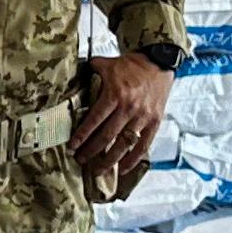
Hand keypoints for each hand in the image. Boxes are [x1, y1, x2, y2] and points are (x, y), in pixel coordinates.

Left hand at [74, 54, 172, 188]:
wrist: (159, 62)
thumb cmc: (132, 65)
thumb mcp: (108, 64)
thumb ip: (90, 70)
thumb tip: (73, 74)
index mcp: (115, 94)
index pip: (95, 119)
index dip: (82, 135)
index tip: (72, 147)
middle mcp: (129, 108)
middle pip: (107, 136)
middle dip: (92, 151)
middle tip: (80, 160)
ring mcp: (143, 117)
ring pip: (124, 144)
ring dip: (110, 160)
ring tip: (97, 170)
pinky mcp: (154, 122)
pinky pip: (143, 145)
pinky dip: (133, 159)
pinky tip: (122, 169)